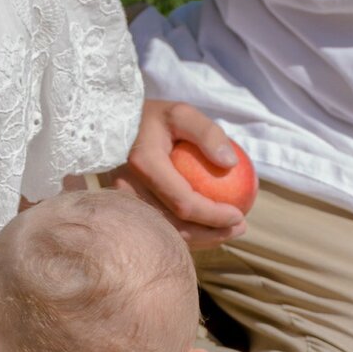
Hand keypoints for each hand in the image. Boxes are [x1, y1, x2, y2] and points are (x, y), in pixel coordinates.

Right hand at [110, 99, 248, 245]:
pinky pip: (159, 227)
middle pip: (175, 226)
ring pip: (167, 232)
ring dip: (201, 238)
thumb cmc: (153, 119)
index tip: (239, 215)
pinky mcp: (127, 209)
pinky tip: (208, 228)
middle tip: (240, 228)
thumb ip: (208, 133)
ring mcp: (124, 202)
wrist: (112, 127)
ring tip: (229, 231)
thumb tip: (231, 164)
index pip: (184, 203)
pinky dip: (186, 232)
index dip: (213, 215)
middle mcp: (129, 189)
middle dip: (212, 234)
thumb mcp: (183, 113)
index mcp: (145, 165)